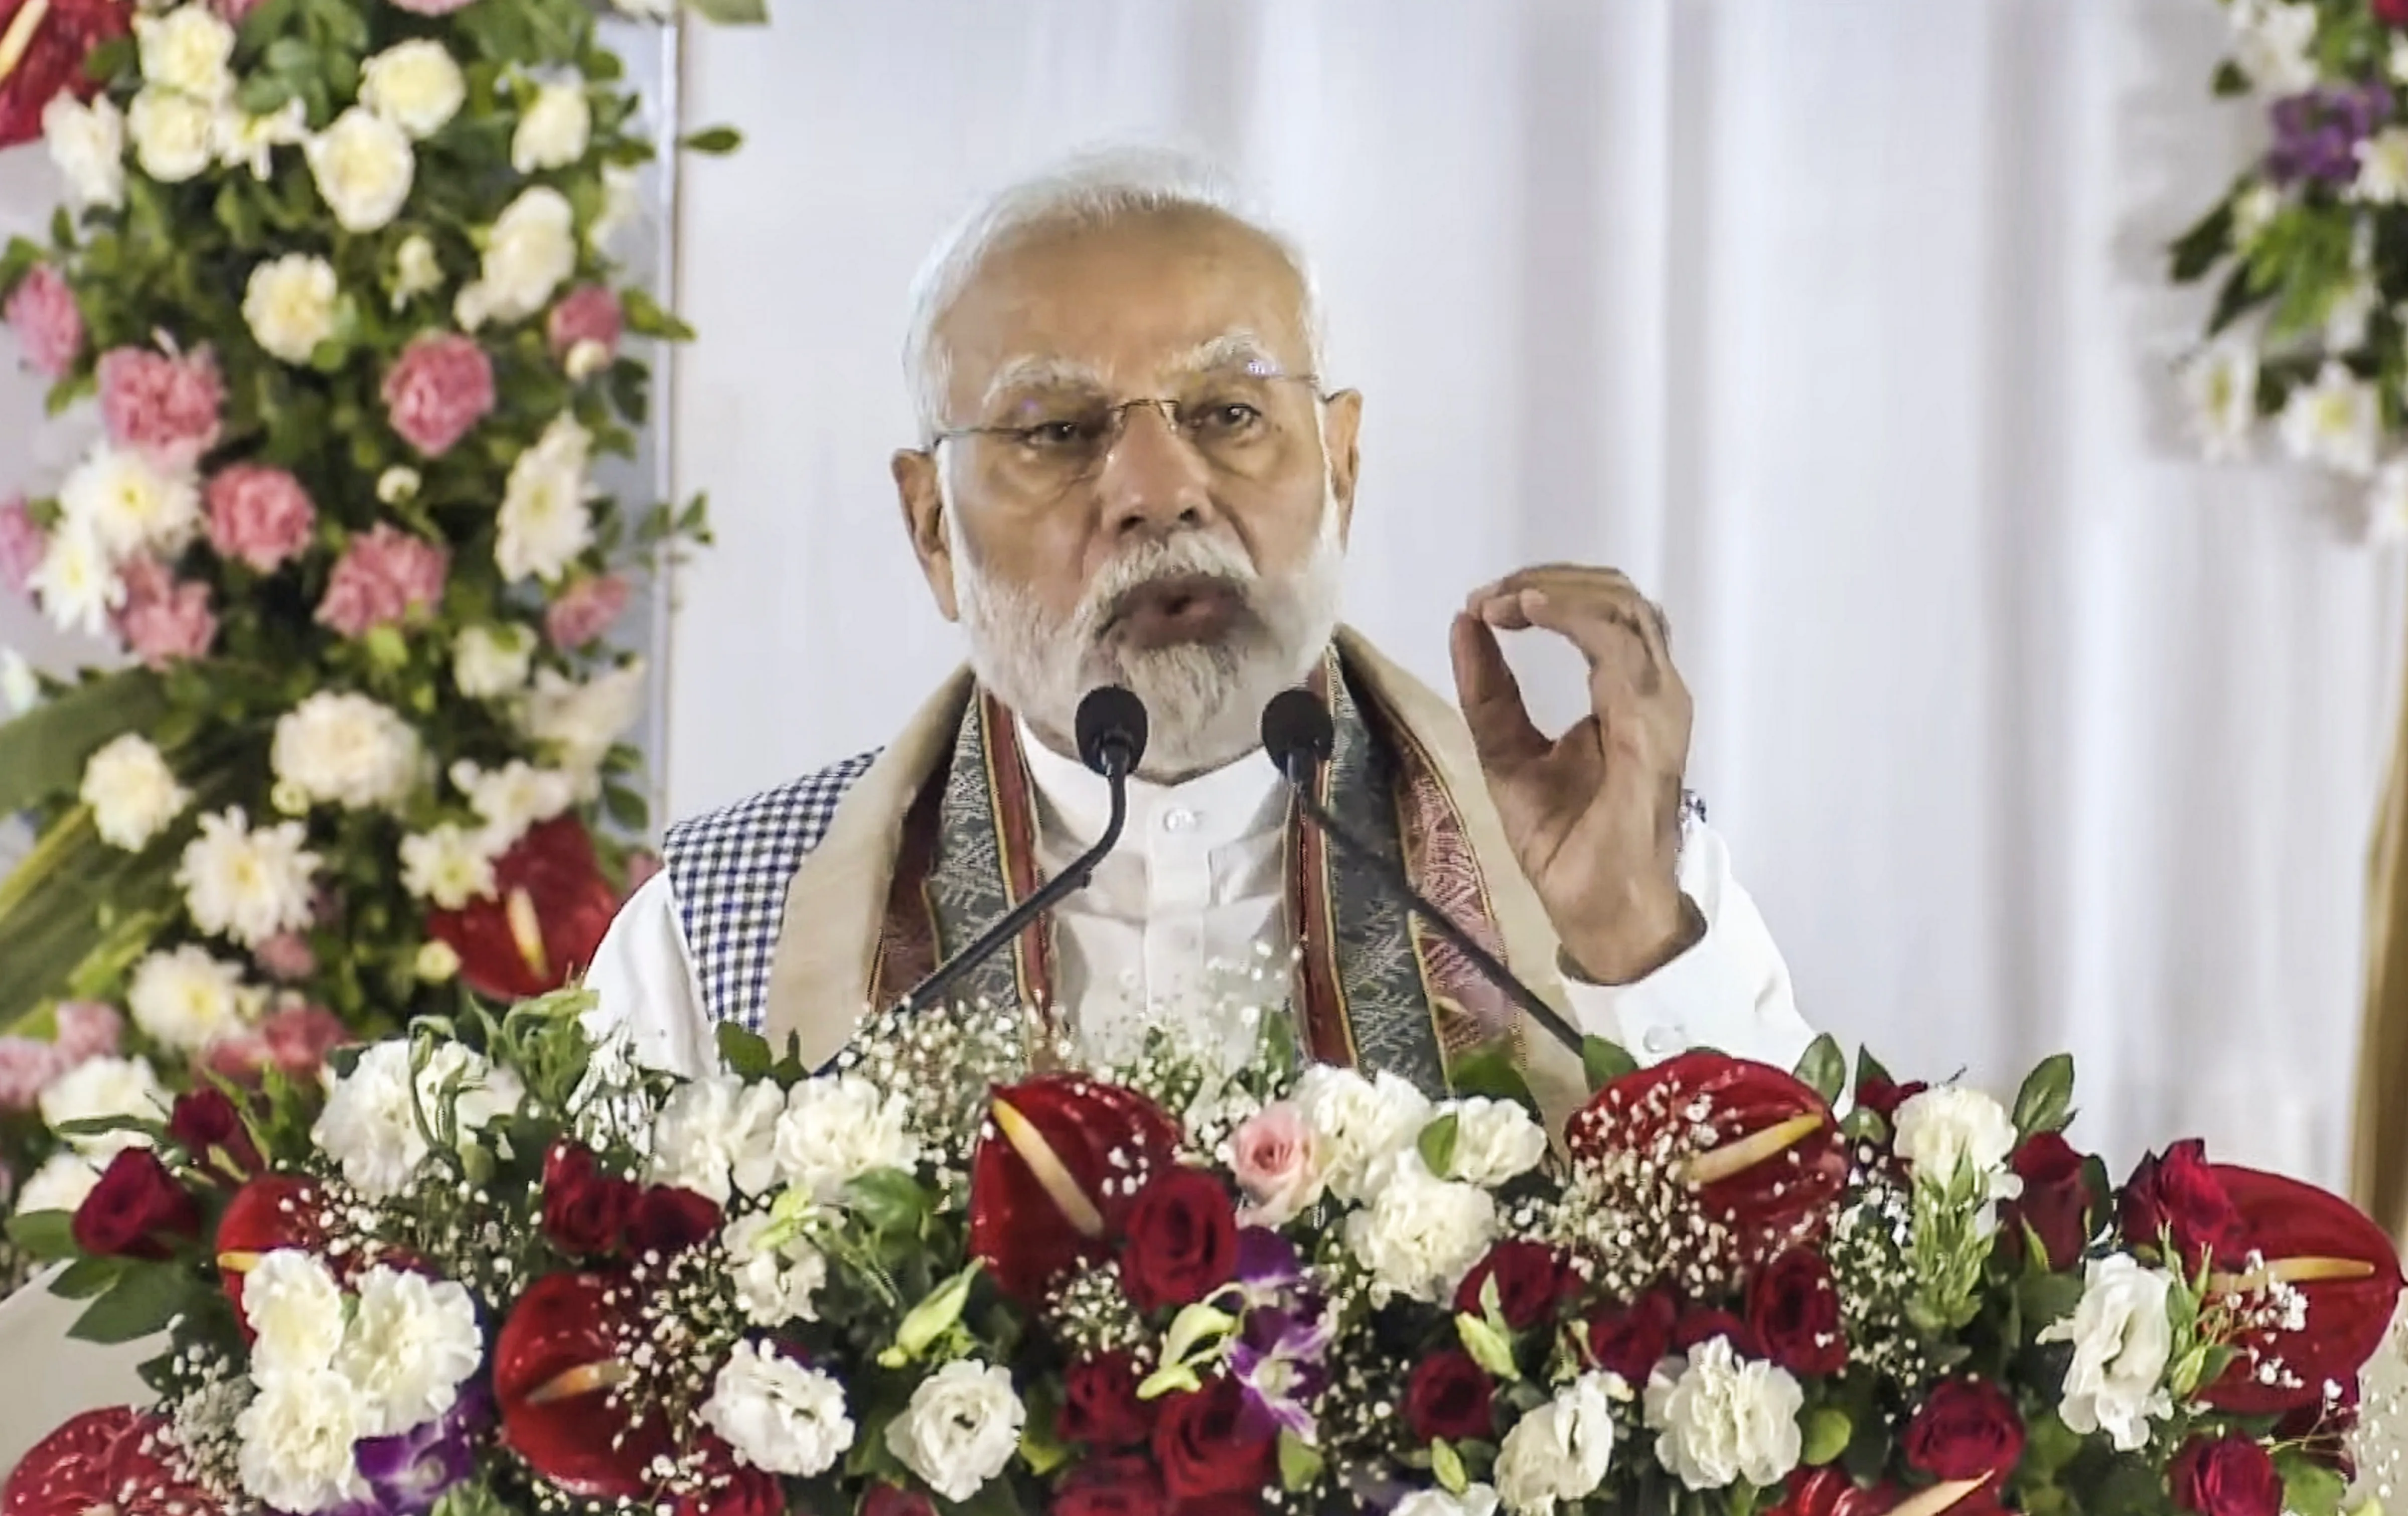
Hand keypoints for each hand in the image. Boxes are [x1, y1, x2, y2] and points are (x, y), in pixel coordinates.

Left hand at [1450, 564, 1698, 983]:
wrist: (1598, 913)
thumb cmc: (1567, 844)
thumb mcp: (1507, 754)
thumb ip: (1489, 691)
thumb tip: (1464, 622)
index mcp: (1625, 696)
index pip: (1601, 613)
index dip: (1546, 592)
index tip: (1485, 603)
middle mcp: (1652, 692)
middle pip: (1618, 596)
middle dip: (1549, 581)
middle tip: (1491, 596)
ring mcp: (1658, 708)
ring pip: (1625, 610)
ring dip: (1559, 592)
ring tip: (1503, 601)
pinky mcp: (1651, 730)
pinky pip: (1621, 649)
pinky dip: (1574, 618)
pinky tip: (1528, 613)